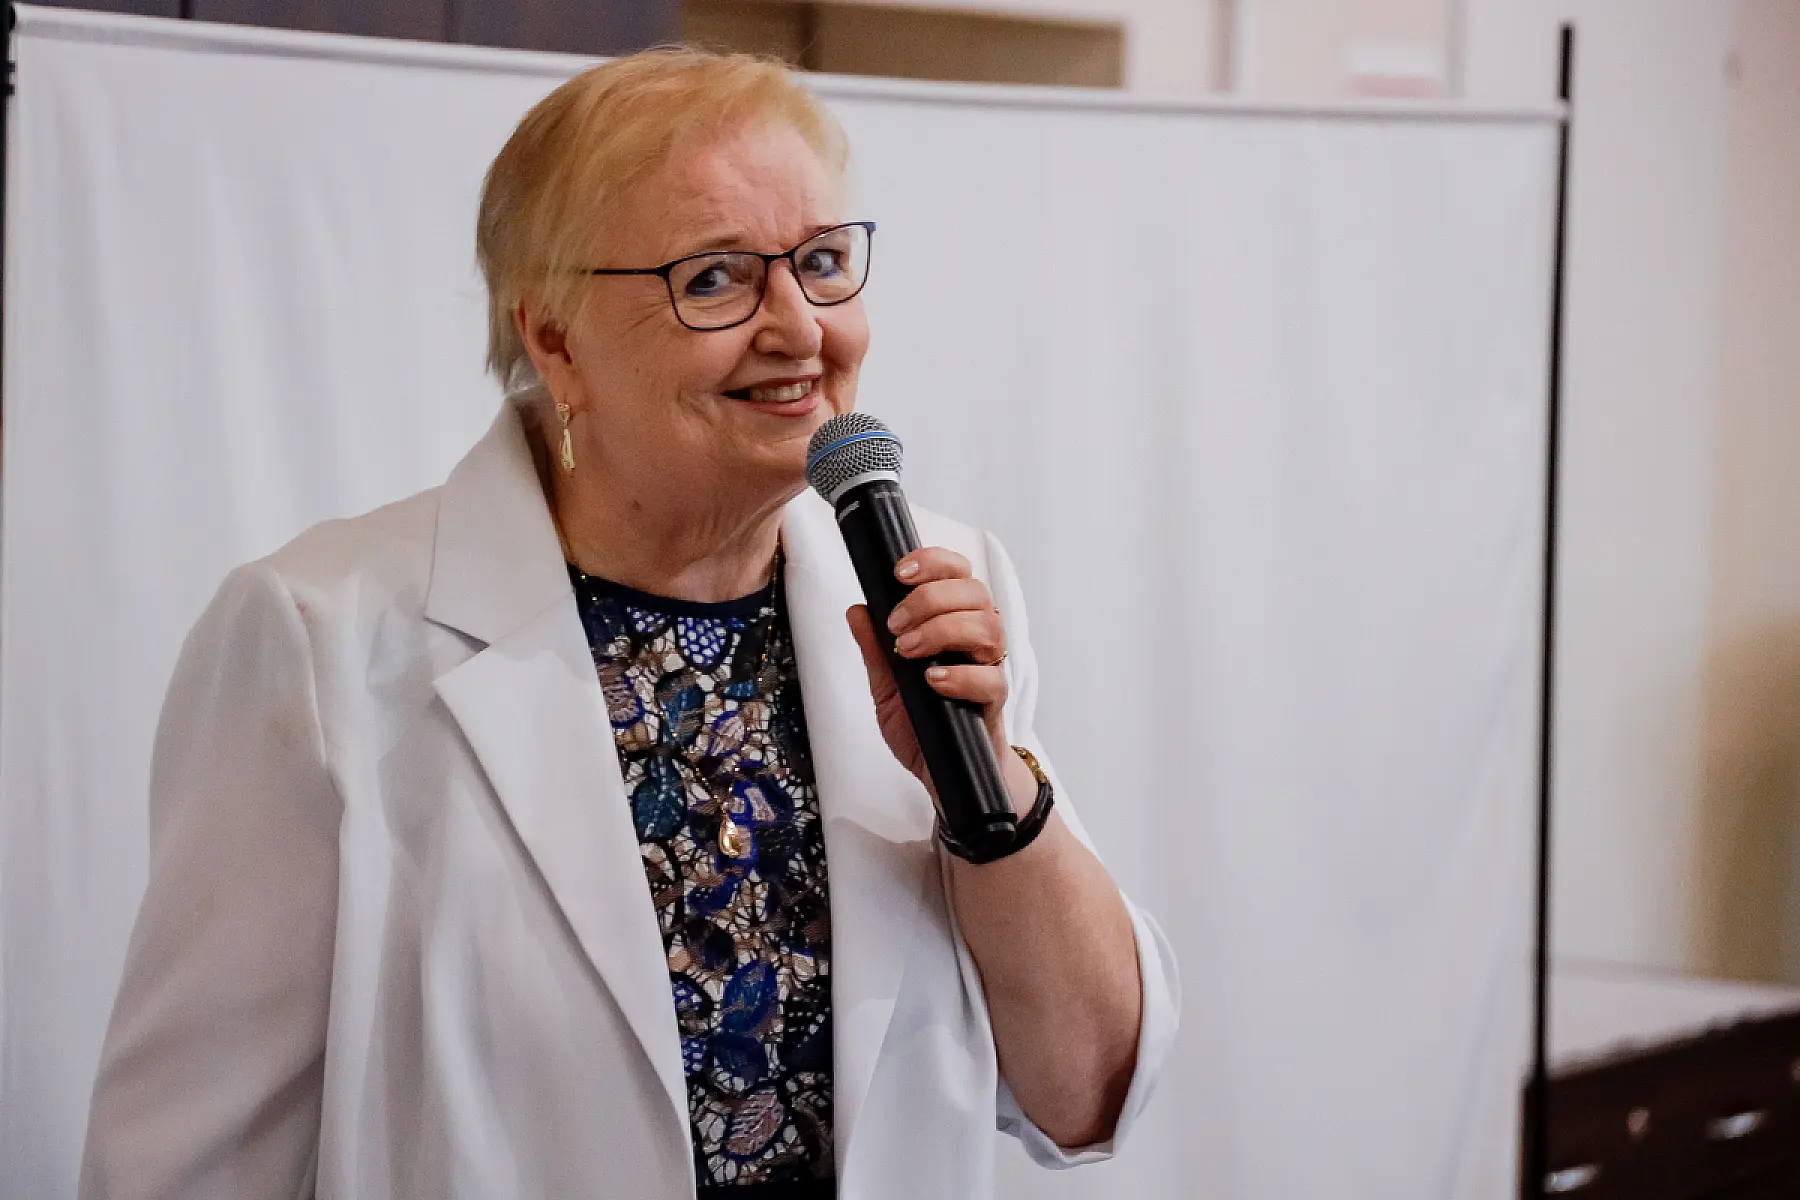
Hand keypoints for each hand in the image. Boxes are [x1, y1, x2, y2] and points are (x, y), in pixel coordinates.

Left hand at [846, 547, 1033, 812]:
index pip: (958, 574)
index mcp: (954, 623)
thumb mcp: (886, 686)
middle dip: (929, 599)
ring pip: (987, 627)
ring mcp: (988, 669)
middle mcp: (976, 640)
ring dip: (942, 630)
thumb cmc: (922, 725)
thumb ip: (874, 650)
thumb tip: (856, 610)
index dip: (933, 562)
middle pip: (974, 592)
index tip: (899, 573)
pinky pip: (991, 678)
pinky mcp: (993, 702)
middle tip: (896, 626)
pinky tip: (933, 680)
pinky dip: (960, 675)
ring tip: (909, 652)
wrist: (942, 774)